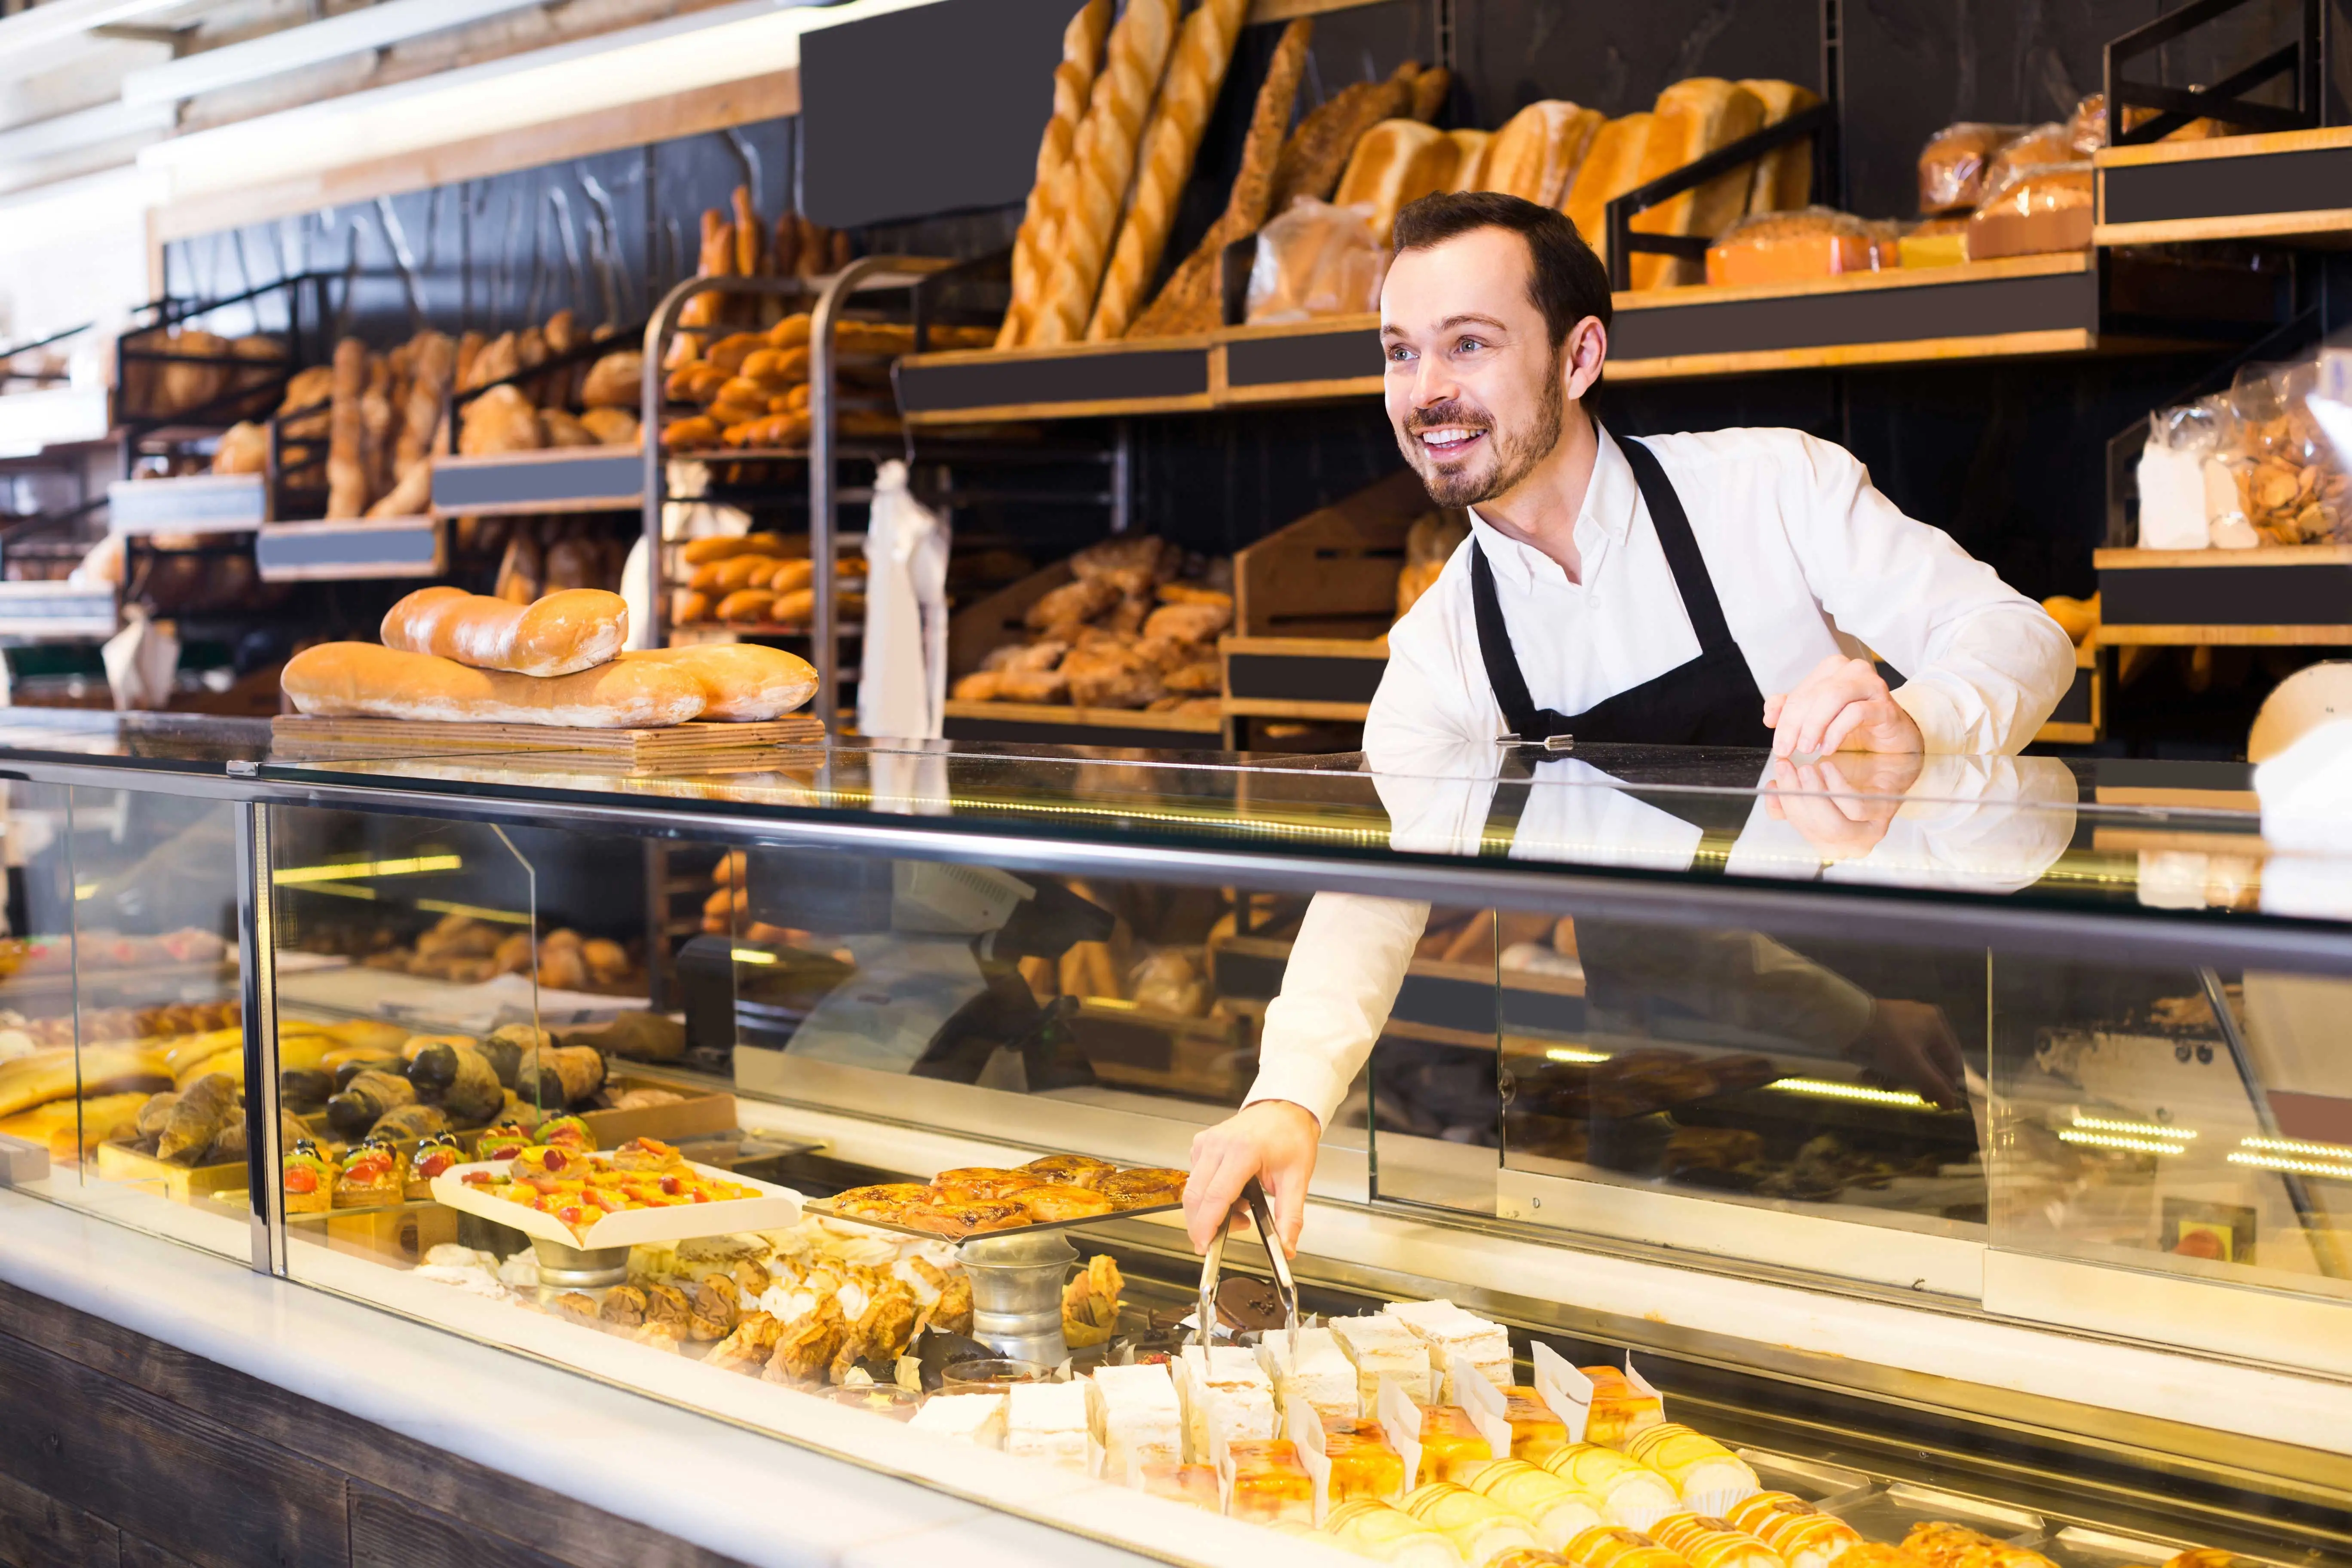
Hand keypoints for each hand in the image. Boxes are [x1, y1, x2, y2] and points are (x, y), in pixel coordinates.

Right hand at [1185, 1100, 1319, 1257]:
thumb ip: (1290, 1216)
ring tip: (1241, 1210)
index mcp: (1243, 1151)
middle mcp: (1218, 1144)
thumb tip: (1287, 1246)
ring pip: (1192, 1189)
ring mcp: (1206, 1142)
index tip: (1204, 1246)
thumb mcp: (1297, 1179)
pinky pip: (1195, 1178)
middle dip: (1202, 1225)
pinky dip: (1207, 1195)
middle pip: (1195, 1196)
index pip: (1215, 1196)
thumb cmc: (1291, 1138)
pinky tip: (1232, 1194)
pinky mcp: (1200, 1144)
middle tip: (1218, 1240)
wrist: (1284, 1110)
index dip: (1206, 1226)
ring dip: (1208, 1210)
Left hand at [1763, 655, 1923, 757]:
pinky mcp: (1886, 705)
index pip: (1799, 694)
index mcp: (1831, 669)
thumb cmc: (1854, 725)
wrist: (1891, 737)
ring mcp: (1871, 685)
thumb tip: (1769, 715)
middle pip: (1814, 694)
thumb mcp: (1818, 719)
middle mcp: (1852, 670)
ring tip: (1806, 748)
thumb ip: (1792, 712)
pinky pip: (1856, 712)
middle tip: (1787, 749)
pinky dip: (1837, 731)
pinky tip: (1828, 748)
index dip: (1784, 720)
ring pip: (1833, 697)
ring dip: (1815, 725)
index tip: (1778, 745)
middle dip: (1796, 725)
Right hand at [1763, 753, 1921, 860]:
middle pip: (1815, 830)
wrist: (1888, 761)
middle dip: (1797, 798)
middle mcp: (1850, 845)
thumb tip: (1772, 795)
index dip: (1783, 807)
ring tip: (1805, 769)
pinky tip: (1828, 768)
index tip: (1773, 783)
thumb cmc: (1850, 778)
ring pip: (1834, 827)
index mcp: (1830, 843)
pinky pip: (1856, 808)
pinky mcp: (1884, 814)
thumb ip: (1792, 798)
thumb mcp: (1816, 790)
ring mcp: (1870, 832)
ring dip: (1815, 795)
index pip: (1800, 829)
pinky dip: (1837, 787)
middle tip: (1786, 768)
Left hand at [1845, 998, 1964, 1107]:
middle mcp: (1922, 1019)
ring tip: (1882, 1086)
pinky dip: (1883, 1064)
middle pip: (1927, 1059)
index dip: (1945, 1083)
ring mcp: (1901, 1020)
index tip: (1935, 1101)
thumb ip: (1935, 1086)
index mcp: (1936, 1024)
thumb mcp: (1913, 1067)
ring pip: (1907, 1057)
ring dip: (1895, 1075)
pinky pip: (1891, 1049)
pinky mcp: (1882, 1025)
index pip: (1950, 1060)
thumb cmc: (1887, 1043)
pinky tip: (1869, 1075)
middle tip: (1911, 1096)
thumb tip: (1953, 1105)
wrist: (1847, 1020)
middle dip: (1915, 1080)